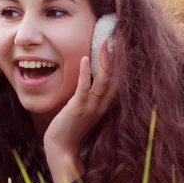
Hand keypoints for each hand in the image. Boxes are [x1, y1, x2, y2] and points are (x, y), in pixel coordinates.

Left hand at [43, 40, 117, 156]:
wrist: (61, 147)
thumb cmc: (70, 126)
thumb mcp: (84, 107)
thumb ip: (90, 93)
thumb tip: (89, 75)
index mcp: (105, 104)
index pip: (118, 79)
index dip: (121, 61)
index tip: (122, 43)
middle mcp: (102, 104)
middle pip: (115, 77)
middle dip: (118, 56)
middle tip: (119, 35)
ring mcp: (91, 107)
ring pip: (103, 81)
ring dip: (104, 61)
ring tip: (104, 42)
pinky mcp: (78, 108)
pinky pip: (84, 88)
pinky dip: (86, 73)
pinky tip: (85, 59)